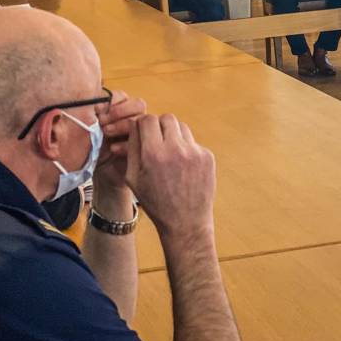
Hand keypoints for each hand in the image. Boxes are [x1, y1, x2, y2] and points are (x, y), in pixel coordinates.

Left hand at [93, 91, 145, 190]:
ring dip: (122, 125)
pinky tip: (114, 148)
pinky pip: (143, 140)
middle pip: (138, 105)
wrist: (101, 175)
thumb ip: (94, 113)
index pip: (123, 96)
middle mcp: (133, 119)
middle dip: (120, 111)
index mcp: (120, 110)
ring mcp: (140, 133)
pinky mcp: (143, 149)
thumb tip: (95, 102)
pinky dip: (127, 143)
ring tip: (106, 133)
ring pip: (141, 120)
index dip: (112, 101)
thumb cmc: (93, 150)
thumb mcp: (90, 129)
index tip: (96, 109)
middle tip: (103, 121)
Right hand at [125, 114, 215, 239]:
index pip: (147, 119)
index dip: (143, 125)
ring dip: (173, 135)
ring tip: (170, 154)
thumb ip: (132, 147)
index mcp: (154, 154)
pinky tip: (182, 166)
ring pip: (181, 127)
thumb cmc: (155, 202)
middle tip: (156, 141)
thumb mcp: (133, 177)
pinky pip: (192, 142)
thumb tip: (136, 124)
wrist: (186, 223)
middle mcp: (176, 149)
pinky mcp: (207, 157)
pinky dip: (186, 149)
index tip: (143, 133)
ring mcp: (194, 152)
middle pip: (166, 118)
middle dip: (159, 126)